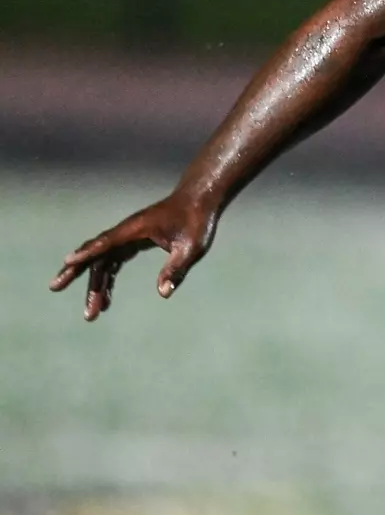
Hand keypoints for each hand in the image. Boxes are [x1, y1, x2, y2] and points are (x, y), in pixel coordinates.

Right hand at [48, 192, 217, 320]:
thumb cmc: (198, 222)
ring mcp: (128, 236)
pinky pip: (113, 262)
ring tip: (92, 313)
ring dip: (95, 285)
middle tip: (55, 288)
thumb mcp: (192, 247)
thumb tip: (163, 293)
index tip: (68, 262)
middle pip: (96, 254)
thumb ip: (177, 268)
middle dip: (76, 272)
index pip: (106, 242)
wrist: (200, 201)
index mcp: (136, 228)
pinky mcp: (133, 241)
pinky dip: (108, 280)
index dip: (87, 252)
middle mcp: (127, 231)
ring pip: (103, 262)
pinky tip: (106, 300)